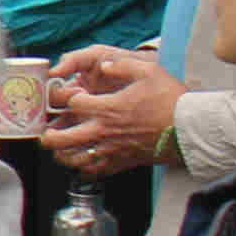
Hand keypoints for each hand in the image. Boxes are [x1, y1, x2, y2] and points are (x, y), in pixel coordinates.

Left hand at [45, 44, 180, 176]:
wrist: (191, 128)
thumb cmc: (171, 99)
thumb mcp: (149, 71)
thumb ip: (122, 65)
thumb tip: (105, 65)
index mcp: (107, 108)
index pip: (71, 104)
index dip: (64, 98)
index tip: (66, 96)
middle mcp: (104, 131)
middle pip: (63, 139)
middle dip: (49, 136)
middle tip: (45, 133)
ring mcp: (112, 149)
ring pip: (75, 159)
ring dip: (63, 155)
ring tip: (58, 150)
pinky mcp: (123, 162)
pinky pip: (96, 171)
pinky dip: (85, 169)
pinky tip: (82, 163)